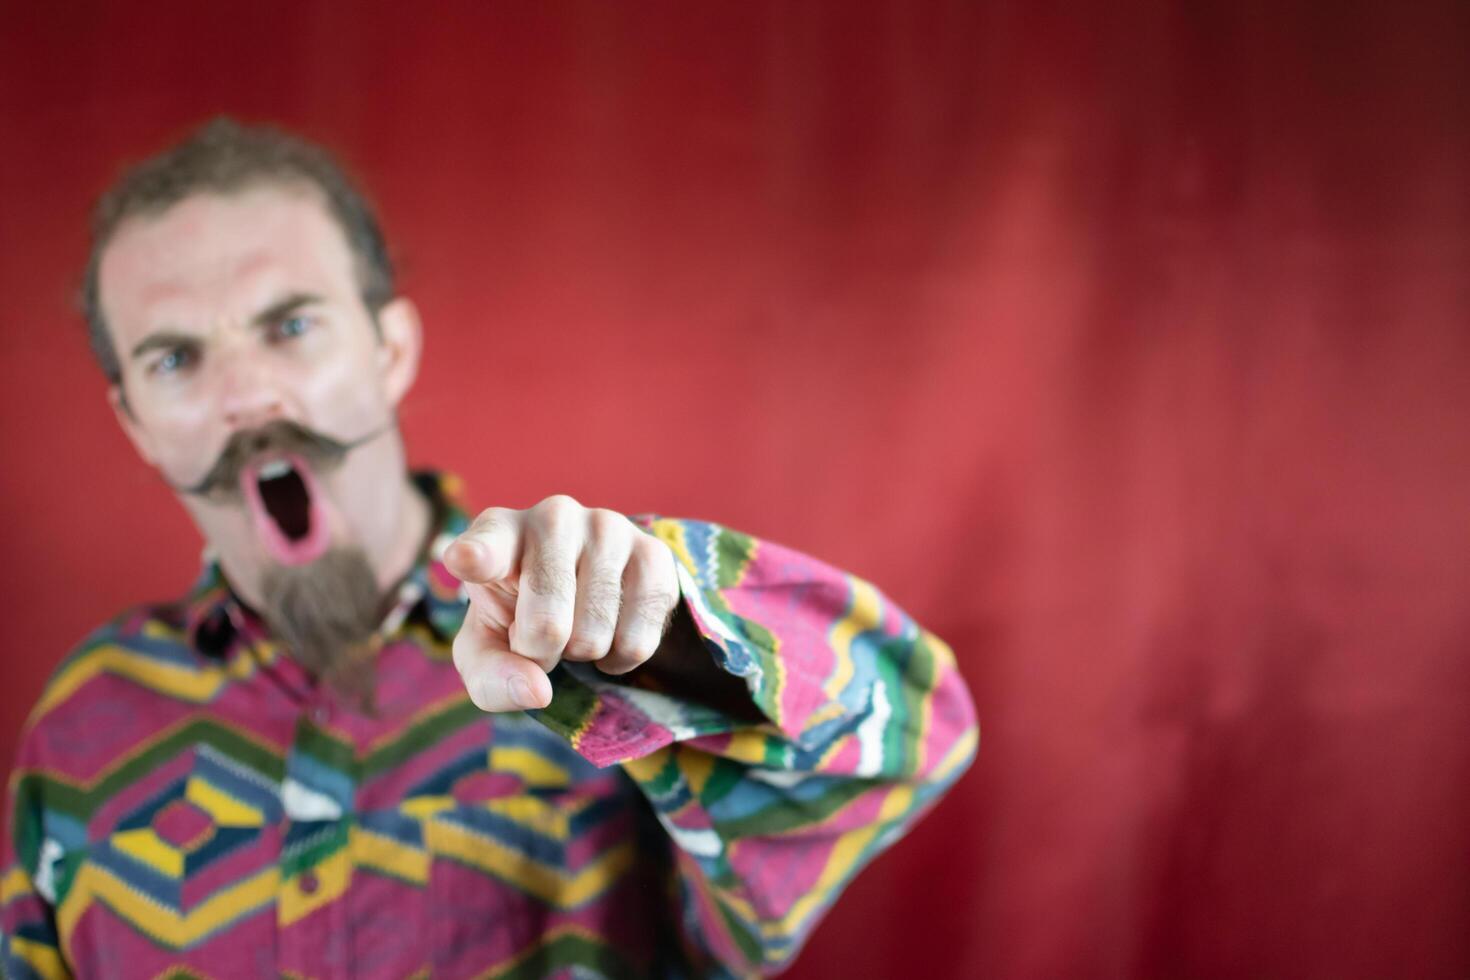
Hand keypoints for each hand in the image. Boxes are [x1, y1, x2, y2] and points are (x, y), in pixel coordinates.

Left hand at [442, 494, 681, 711]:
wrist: (583, 586)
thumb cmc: (519, 612)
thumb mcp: (487, 648)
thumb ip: (491, 676)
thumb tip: (538, 691)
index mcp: (499, 532)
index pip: (487, 544)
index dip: (477, 555)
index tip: (466, 559)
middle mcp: (554, 517)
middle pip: (546, 625)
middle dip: (541, 654)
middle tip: (539, 636)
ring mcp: (608, 529)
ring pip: (593, 636)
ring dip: (581, 654)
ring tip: (575, 624)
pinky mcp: (653, 554)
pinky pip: (636, 641)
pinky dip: (618, 658)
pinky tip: (610, 631)